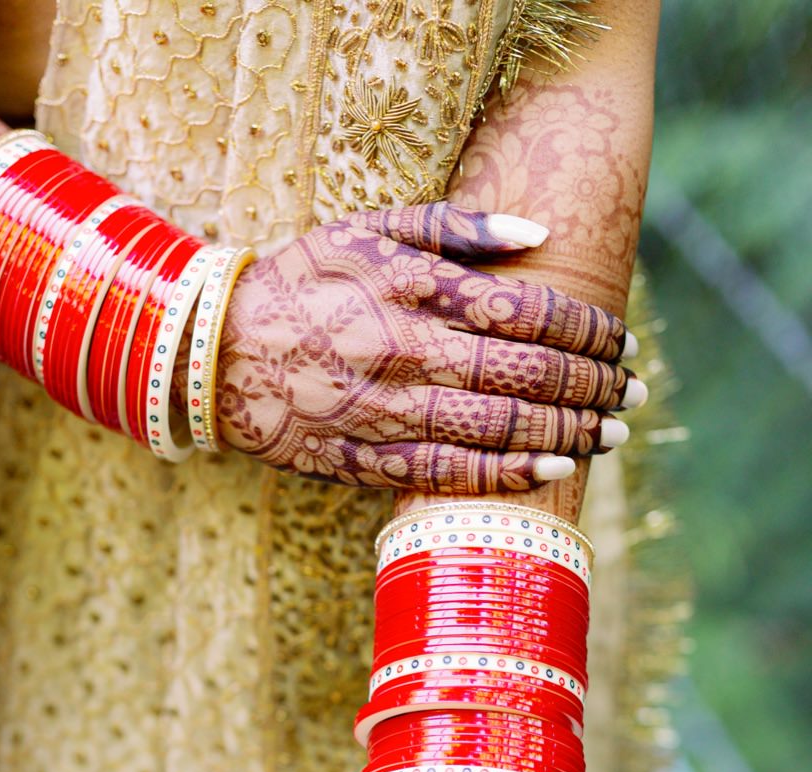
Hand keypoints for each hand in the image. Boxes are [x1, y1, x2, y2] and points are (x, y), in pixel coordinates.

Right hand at [215, 202, 641, 495]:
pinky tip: (549, 467)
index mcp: (409, 289)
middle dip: (593, 384)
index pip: (526, 310)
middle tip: (631, 390)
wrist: (211, 349)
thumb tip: (537, 234)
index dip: (586, 329)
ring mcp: (380, 410)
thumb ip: (454, 227)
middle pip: (524, 373)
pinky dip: (504, 472)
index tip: (619, 339)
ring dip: (567, 431)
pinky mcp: (357, 456)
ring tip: (609, 431)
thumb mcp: (368, 230)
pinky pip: (444, 471)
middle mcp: (401, 351)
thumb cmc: (301, 280)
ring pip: (496, 426)